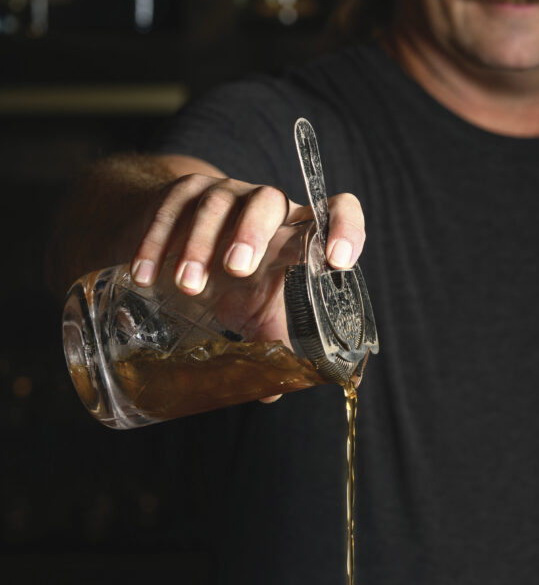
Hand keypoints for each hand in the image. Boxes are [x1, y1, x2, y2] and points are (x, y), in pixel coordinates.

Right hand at [129, 159, 365, 321]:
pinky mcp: (181, 193)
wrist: (178, 241)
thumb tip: (273, 391)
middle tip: (236, 270)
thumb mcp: (257, 308)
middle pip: (268, 199)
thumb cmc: (234, 281)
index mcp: (298, 232)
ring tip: (188, 286)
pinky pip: (171, 208)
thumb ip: (271, 340)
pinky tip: (146, 275)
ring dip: (200, 244)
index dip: (347, 227)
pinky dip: (157, 241)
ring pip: (217, 203)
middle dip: (253, 232)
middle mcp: (266, 206)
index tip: (338, 260)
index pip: (338, 210)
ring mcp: (223, 194)